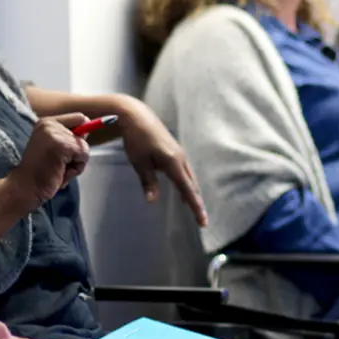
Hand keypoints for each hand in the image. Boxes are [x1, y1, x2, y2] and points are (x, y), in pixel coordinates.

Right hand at [6, 115, 90, 210]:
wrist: (25, 187)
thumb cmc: (42, 172)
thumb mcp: (55, 148)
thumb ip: (69, 138)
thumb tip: (89, 126)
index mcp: (46, 122)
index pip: (79, 118)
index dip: (82, 133)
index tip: (73, 148)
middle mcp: (49, 124)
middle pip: (85, 130)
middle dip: (77, 152)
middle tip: (58, 163)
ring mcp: (55, 134)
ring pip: (84, 146)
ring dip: (76, 162)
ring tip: (58, 169)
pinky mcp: (62, 146)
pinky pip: (83, 155)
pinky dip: (76, 168)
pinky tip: (60, 173)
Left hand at [117, 97, 207, 226]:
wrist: (137, 117)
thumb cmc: (136, 139)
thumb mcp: (139, 162)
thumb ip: (148, 182)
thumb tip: (153, 201)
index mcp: (173, 162)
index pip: (187, 189)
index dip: (195, 206)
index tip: (202, 221)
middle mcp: (181, 159)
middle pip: (192, 185)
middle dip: (197, 203)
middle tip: (202, 222)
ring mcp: (180, 154)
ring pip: (189, 178)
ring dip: (192, 194)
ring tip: (195, 210)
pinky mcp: (175, 152)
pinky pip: (185, 172)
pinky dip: (186, 184)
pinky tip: (182, 193)